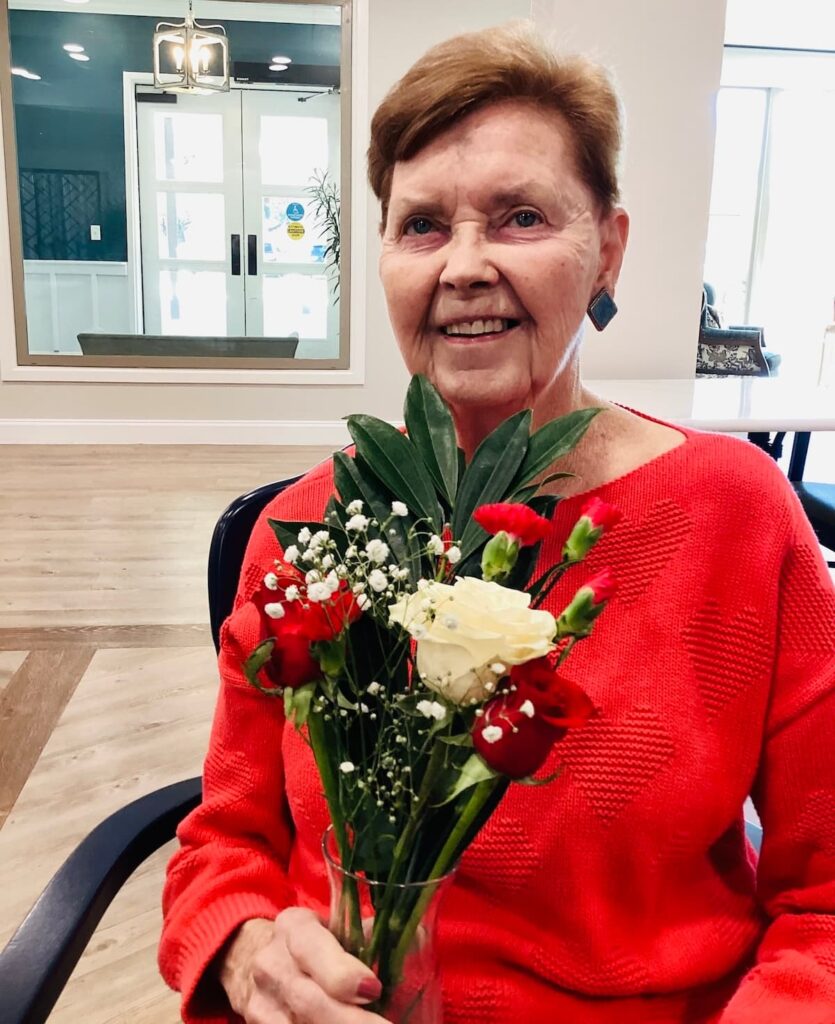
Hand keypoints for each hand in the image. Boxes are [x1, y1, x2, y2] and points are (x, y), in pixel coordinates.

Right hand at [220, 908, 389, 1022]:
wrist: (266, 959)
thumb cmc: (318, 944)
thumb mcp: (337, 928)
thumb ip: (369, 934)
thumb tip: (414, 936)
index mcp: (294, 927)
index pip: (312, 948)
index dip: (341, 973)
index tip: (373, 989)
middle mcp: (271, 962)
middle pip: (308, 1001)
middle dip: (351, 1022)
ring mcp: (261, 1001)